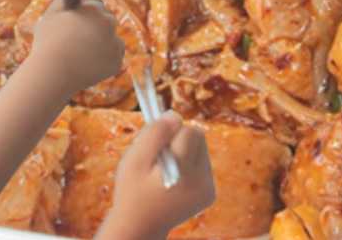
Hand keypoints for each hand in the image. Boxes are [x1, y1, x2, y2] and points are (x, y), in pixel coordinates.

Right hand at [25, 0, 125, 96]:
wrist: (52, 73)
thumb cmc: (47, 44)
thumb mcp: (49, 16)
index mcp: (94, 7)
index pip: (95, 6)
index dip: (87, 15)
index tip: (82, 22)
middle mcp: (108, 22)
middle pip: (107, 21)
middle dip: (98, 28)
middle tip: (84, 39)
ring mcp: (114, 42)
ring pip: (112, 41)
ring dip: (104, 45)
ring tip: (86, 55)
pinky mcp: (116, 63)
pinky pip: (113, 60)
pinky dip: (105, 63)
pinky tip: (91, 66)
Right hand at [98, 112, 213, 239]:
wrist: (140, 227)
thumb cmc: (132, 191)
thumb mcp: (134, 160)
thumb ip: (154, 134)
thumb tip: (175, 115)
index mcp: (185, 175)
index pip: (188, 133)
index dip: (168, 134)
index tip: (154, 147)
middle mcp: (203, 183)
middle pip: (199, 137)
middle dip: (179, 140)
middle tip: (159, 159)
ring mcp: (208, 190)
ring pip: (201, 148)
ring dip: (183, 151)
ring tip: (164, 170)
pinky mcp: (209, 194)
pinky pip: (202, 163)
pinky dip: (188, 165)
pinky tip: (174, 179)